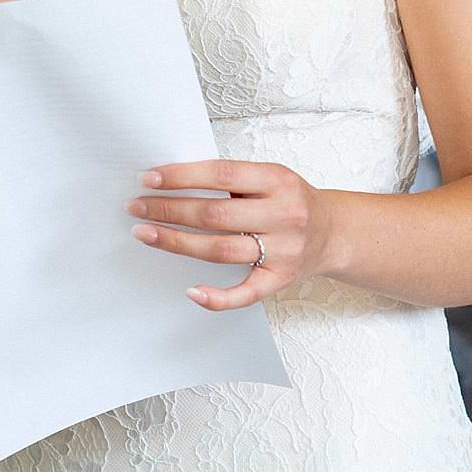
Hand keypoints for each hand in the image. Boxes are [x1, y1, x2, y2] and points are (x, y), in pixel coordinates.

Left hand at [129, 160, 336, 310]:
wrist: (334, 232)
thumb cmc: (291, 200)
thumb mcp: (270, 176)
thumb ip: (232, 178)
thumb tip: (172, 179)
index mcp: (278, 180)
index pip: (221, 175)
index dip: (181, 176)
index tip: (148, 179)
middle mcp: (283, 214)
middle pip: (215, 214)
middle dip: (169, 210)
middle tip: (136, 207)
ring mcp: (283, 250)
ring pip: (221, 249)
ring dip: (177, 243)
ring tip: (145, 234)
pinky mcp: (280, 280)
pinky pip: (246, 293)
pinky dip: (217, 297)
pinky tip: (191, 291)